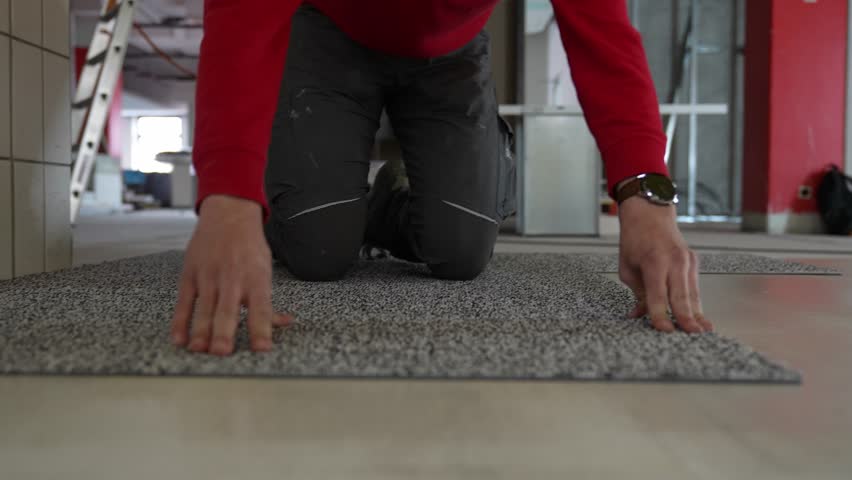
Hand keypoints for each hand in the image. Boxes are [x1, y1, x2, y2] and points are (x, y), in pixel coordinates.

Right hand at [170, 195, 292, 354]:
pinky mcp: (191, 274)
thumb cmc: (250, 246)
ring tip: (200, 350)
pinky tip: (179, 339)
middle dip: (224, 333)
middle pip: (228, 311)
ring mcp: (209, 276)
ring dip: (201, 331)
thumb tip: (284, 323)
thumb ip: (269, 301)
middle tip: (222, 353)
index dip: (261, 329)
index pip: (261, 309)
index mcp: (256, 279)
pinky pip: (184, 302)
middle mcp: (233, 279)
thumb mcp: (265, 269)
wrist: (228, 214)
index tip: (262, 348)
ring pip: (204, 309)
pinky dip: (180, 321)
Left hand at [617, 196, 712, 332]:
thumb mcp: (627, 268)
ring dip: (697, 313)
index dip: (661, 314)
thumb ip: (636, 293)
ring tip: (702, 331)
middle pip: (681, 295)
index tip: (664, 330)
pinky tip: (699, 317)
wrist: (649, 214)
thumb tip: (639, 315)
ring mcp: (687, 260)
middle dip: (686, 317)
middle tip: (692, 334)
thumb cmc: (634, 239)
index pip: (658, 295)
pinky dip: (696, 302)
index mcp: (654, 261)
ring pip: (692, 292)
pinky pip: (694, 286)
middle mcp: (674, 261)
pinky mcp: (693, 262)